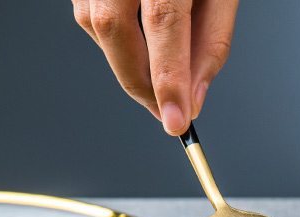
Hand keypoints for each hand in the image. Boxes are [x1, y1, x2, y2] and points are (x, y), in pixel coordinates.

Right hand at [72, 0, 239, 133]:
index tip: (177, 121)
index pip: (163, 21)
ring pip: (96, 25)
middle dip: (141, 83)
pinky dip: (116, 40)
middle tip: (166, 110)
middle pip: (114, 29)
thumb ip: (211, 42)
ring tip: (158, 72)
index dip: (168, 78)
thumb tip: (193, 97)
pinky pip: (89, 13)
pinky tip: (139, 42)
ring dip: (128, 62)